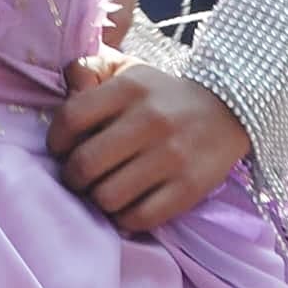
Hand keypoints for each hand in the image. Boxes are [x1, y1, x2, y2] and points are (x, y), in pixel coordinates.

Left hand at [50, 54, 251, 234]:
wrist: (230, 111)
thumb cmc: (163, 96)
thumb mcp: (129, 71)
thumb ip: (92, 68)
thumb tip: (71, 82)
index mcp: (130, 88)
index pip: (71, 118)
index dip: (57, 140)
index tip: (62, 148)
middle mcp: (150, 121)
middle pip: (84, 165)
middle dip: (73, 176)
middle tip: (80, 176)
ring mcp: (171, 157)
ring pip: (107, 197)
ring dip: (98, 199)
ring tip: (104, 190)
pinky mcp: (189, 189)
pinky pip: (138, 218)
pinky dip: (125, 218)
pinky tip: (127, 205)